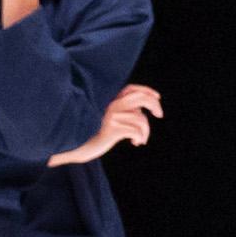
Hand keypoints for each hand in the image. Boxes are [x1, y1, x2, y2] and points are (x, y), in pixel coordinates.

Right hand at [46, 82, 161, 166]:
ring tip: (140, 140)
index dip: (147, 91)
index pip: (131, 89)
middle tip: (159, 115)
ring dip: (146, 132)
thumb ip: (121, 111)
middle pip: (141, 98)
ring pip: (142, 120)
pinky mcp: (112, 129)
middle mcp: (111, 105)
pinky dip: (140, 138)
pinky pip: (137, 131)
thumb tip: (144, 112)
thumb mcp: (106, 119)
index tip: (157, 97)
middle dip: (155, 105)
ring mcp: (111, 117)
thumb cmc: (92, 134)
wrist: (76, 147)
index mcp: (109, 101)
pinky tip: (135, 143)